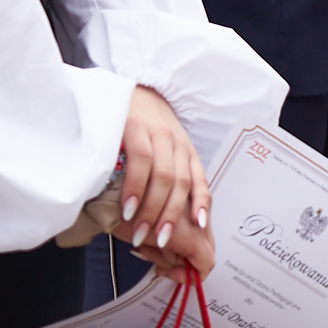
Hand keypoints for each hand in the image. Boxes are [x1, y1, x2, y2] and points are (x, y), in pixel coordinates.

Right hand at [119, 86, 214, 277]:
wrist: (127, 86)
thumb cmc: (141, 125)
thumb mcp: (160, 148)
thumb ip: (162, 174)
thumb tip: (158, 214)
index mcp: (185, 150)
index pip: (200, 180)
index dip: (201, 205)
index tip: (199, 230)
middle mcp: (177, 142)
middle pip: (181, 184)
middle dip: (172, 217)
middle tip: (161, 241)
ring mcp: (158, 134)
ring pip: (164, 177)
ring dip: (152, 209)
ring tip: (140, 232)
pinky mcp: (135, 127)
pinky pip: (142, 162)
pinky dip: (136, 188)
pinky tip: (129, 207)